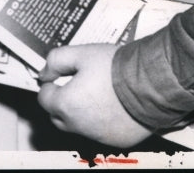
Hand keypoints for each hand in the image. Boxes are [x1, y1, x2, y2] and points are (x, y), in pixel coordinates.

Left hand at [38, 43, 152, 147]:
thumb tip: (44, 72)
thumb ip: (57, 61)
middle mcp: (78, 125)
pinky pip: (101, 132)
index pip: (44, 98)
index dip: (50, 85)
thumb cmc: (116, 67)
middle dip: (62, 102)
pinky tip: (114, 105)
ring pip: (79, 126)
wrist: (150, 82)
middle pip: (58, 117)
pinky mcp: (115, 140)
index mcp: (66, 104)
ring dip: (82, 113)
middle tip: (75, 85)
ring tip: (97, 92)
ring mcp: (97, 136)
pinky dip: (102, 121)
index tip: (60, 76)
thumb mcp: (82, 53)